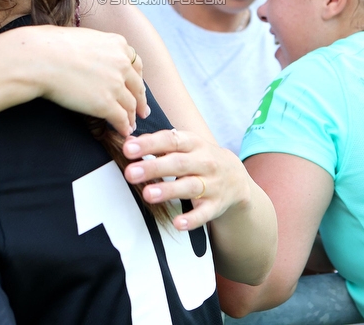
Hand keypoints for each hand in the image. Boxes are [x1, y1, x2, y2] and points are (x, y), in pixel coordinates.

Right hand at [23, 26, 148, 136]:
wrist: (41, 58)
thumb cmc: (52, 46)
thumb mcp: (84, 37)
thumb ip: (96, 48)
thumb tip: (92, 54)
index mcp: (118, 44)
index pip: (135, 64)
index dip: (138, 79)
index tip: (138, 88)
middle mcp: (122, 64)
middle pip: (137, 86)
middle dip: (141, 100)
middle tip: (143, 111)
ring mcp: (116, 85)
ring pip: (131, 105)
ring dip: (132, 117)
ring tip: (131, 124)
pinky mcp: (106, 104)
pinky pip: (121, 119)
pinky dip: (124, 127)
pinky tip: (123, 131)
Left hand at [121, 128, 249, 230]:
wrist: (235, 177)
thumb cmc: (199, 158)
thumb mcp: (183, 146)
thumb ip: (157, 144)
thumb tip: (128, 142)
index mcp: (193, 143)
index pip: (170, 140)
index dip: (149, 144)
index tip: (128, 149)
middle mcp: (204, 162)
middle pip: (178, 164)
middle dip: (154, 168)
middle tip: (130, 173)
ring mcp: (211, 184)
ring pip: (189, 187)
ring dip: (169, 190)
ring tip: (148, 194)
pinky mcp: (215, 205)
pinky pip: (204, 214)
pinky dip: (192, 220)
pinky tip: (177, 224)